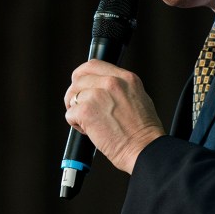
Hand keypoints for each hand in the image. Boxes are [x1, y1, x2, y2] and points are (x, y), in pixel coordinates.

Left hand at [64, 59, 164, 173]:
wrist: (144, 149)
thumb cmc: (143, 131)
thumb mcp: (138, 98)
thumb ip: (120, 88)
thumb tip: (101, 87)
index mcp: (126, 78)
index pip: (93, 65)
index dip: (82, 75)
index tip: (80, 85)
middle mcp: (111, 82)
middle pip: (78, 78)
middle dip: (75, 93)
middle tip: (80, 106)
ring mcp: (97, 95)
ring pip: (72, 96)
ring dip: (76, 110)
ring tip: (90, 123)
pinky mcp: (86, 111)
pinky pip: (70, 114)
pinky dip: (76, 124)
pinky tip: (90, 131)